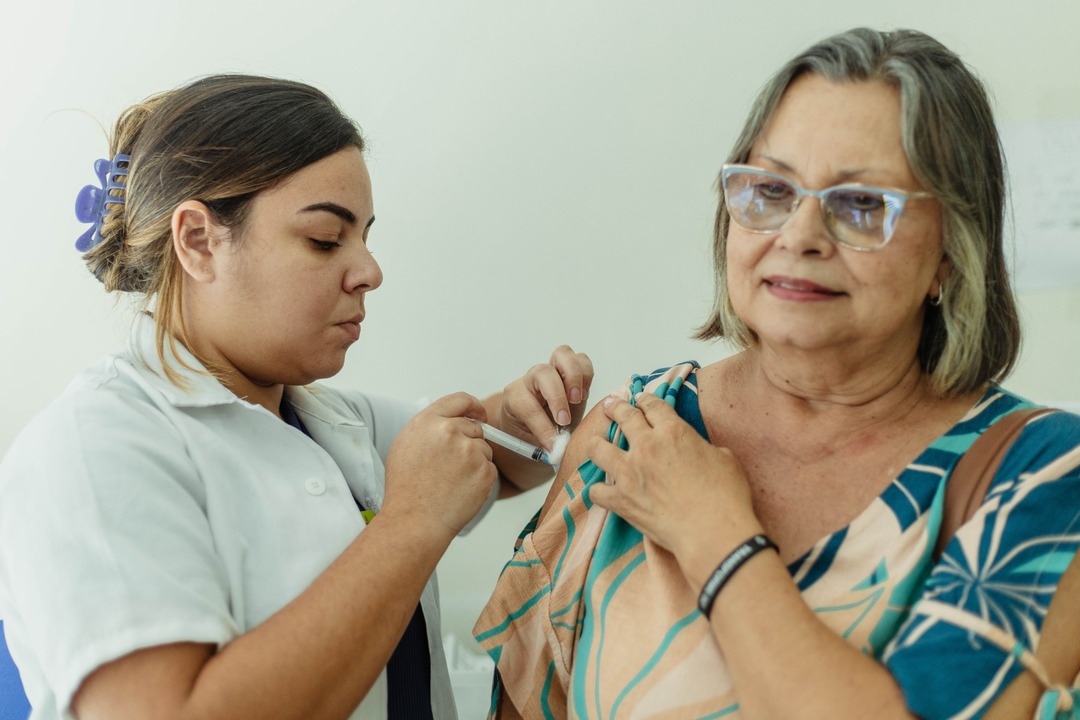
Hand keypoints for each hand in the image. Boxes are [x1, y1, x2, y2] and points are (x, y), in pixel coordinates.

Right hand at [382, 392, 497, 538]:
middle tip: (452, 466)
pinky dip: (480, 480)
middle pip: (475, 427)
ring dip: (474, 462)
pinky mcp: (484, 471)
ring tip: (451, 481)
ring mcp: (470, 451)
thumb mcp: (406, 445)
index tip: (479, 413)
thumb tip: (451, 421)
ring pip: (483, 450)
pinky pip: (489, 469)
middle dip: (469, 443)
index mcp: (428, 421)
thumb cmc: (407, 489)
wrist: (414, 521)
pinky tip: (460, 491)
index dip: (473, 406)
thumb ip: (430, 427)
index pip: (460, 399)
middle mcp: (450, 431)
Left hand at [496, 344, 593, 451]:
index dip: (542, 426)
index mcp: (515, 398)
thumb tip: (559, 450)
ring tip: (578, 399)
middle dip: (557, 396)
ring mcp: (551, 371)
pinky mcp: (569, 371)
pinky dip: (586, 374)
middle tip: (565, 420)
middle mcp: (531, 380)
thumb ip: (544, 445)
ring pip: (562, 354)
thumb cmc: (530, 436)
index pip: (527, 406)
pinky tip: (583, 394)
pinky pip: (581, 360)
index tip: (553, 445)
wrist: (533, 427)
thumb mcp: (531, 445)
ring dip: (574, 376)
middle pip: (542, 372)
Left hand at [585, 393, 762, 569]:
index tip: (640, 399)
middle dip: (615, 407)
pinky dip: (598, 490)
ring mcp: (629, 473)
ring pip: (598, 448)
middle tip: (611, 406)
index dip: (645, 400)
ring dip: (597, 443)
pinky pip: (596, 490)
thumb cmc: (726, 497)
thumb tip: (696, 450)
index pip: (652, 406)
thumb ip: (702, 447)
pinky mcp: (621, 500)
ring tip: (597, 444)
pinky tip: (602, 490)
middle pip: (623, 416)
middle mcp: (646, 446)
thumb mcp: (724, 458)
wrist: (713, 532)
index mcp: (673, 432)